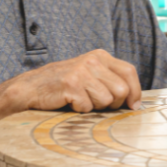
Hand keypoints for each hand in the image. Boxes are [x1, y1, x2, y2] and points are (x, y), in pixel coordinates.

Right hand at [16, 49, 142, 112]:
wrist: (31, 88)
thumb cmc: (65, 86)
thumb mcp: (90, 75)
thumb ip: (111, 81)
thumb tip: (135, 101)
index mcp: (100, 56)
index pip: (129, 72)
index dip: (135, 92)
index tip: (133, 106)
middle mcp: (93, 60)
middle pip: (121, 90)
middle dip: (114, 104)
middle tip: (97, 104)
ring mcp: (81, 71)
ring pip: (106, 101)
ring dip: (95, 107)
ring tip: (81, 100)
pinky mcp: (71, 84)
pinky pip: (88, 107)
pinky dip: (80, 110)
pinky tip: (69, 102)